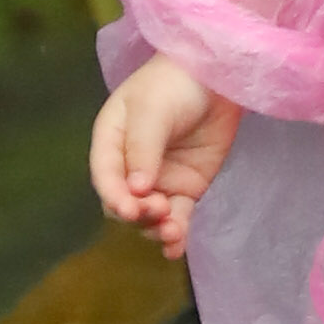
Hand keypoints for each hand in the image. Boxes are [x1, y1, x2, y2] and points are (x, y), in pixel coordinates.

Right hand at [93, 55, 237, 254]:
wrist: (218, 75)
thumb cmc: (175, 84)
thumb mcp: (153, 111)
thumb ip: (144, 148)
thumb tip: (137, 190)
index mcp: (111, 142)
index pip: (105, 176)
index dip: (114, 196)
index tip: (130, 209)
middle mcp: (130, 166)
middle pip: (124, 203)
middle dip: (138, 214)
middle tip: (158, 211)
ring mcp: (159, 180)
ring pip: (148, 216)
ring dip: (156, 228)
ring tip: (172, 231)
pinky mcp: (185, 189)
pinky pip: (175, 218)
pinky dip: (174, 234)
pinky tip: (176, 248)